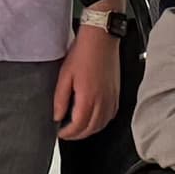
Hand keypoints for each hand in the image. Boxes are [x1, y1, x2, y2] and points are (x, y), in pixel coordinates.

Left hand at [52, 23, 119, 140]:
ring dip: (90, 130)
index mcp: (88, 98)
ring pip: (102, 124)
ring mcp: (112, 98)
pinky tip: (94, 118)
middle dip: (78, 135)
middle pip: (91, 129)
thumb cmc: (84, 52)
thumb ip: (60, 99)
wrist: (101, 38)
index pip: (78, 126)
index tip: (60, 132)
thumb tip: (57, 116)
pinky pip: (111, 115)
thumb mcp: (65, 75)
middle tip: (67, 133)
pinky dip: (102, 122)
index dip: (68, 133)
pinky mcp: (117, 93)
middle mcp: (103, 101)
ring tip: (78, 127)